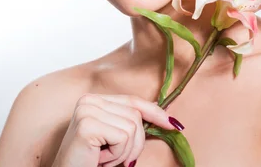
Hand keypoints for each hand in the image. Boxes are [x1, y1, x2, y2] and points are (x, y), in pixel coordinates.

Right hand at [51, 93, 181, 166]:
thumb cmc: (91, 161)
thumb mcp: (114, 138)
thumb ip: (131, 122)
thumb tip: (164, 112)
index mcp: (94, 100)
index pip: (133, 101)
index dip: (155, 112)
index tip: (174, 124)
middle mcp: (89, 100)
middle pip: (136, 115)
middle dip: (134, 143)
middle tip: (113, 157)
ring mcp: (87, 110)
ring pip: (132, 127)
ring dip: (124, 152)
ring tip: (104, 158)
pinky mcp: (87, 125)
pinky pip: (123, 138)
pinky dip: (117, 155)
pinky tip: (100, 159)